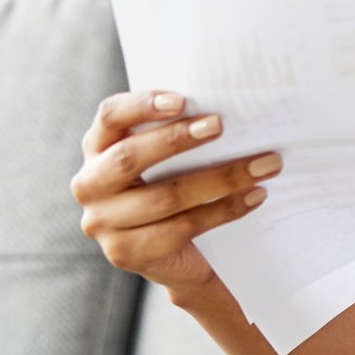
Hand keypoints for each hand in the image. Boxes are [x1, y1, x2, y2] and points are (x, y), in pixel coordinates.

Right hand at [69, 90, 283, 295]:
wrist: (178, 255)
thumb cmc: (176, 185)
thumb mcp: (169, 157)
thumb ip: (180, 130)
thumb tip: (233, 102)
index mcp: (97, 147)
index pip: (110, 117)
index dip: (142, 106)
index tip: (182, 100)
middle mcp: (90, 184)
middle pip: (129, 158)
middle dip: (177, 140)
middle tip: (220, 125)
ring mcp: (102, 223)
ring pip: (164, 197)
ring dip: (221, 178)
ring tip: (264, 164)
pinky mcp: (125, 253)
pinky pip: (181, 228)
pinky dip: (224, 209)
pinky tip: (255, 196)